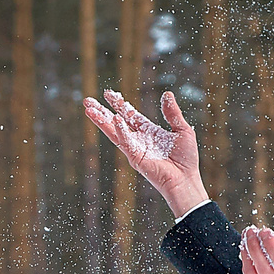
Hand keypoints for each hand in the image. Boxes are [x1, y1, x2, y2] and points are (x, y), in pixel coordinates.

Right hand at [82, 89, 208, 217]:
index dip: (119, 104)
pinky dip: (120, 130)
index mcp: (148, 131)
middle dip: (101, 111)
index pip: (129, 114)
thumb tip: (167, 94)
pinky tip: (114, 119)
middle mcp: (138, 139)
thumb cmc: (186, 159)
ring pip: (114, 131)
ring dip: (101, 120)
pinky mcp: (135, 158)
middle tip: (87, 101)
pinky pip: (126, 142)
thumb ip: (173, 113)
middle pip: (116, 121)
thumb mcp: (182, 130)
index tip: (108, 93)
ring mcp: (135, 148)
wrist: (185, 179)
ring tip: (88, 110)